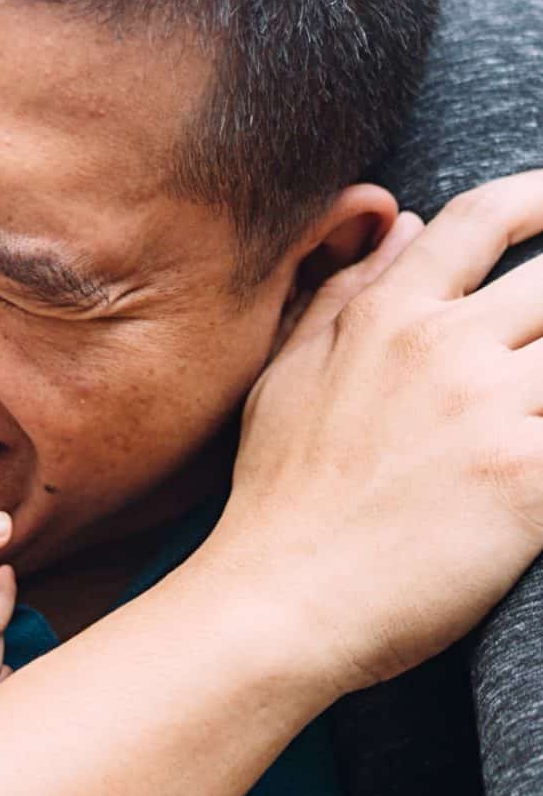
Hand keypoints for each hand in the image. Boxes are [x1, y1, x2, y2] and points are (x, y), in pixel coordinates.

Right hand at [202, 172, 542, 700]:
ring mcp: (491, 411)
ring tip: (541, 408)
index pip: (480, 220)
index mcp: (387, 315)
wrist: (283, 599)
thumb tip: (405, 224)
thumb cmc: (280, 495)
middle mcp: (445, 348)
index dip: (538, 196)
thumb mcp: (290, 372)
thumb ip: (347, 291)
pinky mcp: (530, 481)